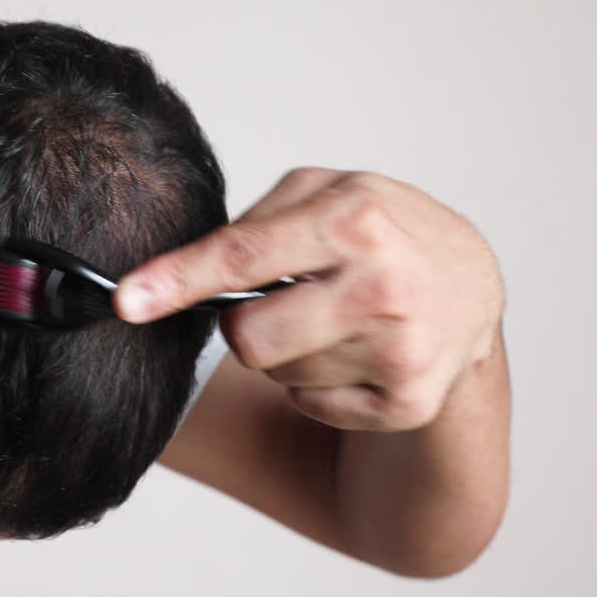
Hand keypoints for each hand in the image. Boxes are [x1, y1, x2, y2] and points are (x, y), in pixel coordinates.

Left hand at [115, 168, 503, 431]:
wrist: (471, 284)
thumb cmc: (380, 228)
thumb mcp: (323, 192)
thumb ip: (252, 223)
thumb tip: (170, 272)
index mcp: (354, 220)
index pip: (242, 255)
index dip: (176, 280)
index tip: (125, 300)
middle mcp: (382, 287)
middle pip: (248, 337)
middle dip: (242, 323)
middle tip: (277, 299)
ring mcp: (401, 351)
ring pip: (277, 373)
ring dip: (286, 349)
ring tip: (331, 315)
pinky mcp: (407, 402)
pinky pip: (309, 404)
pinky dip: (317, 382)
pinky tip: (353, 348)